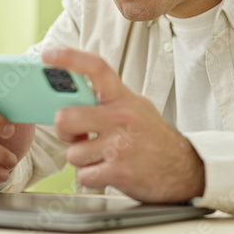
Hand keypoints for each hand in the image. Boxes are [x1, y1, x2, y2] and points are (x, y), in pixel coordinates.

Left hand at [44, 47, 205, 203]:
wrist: (185, 170)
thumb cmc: (155, 139)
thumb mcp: (137, 108)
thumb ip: (109, 100)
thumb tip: (75, 95)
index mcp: (124, 99)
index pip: (95, 68)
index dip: (69, 58)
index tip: (48, 56)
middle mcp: (120, 118)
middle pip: (65, 117)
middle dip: (65, 131)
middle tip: (77, 135)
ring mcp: (118, 145)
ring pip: (73, 152)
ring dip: (83, 159)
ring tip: (103, 157)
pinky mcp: (117, 171)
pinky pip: (83, 175)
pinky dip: (92, 176)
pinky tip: (108, 171)